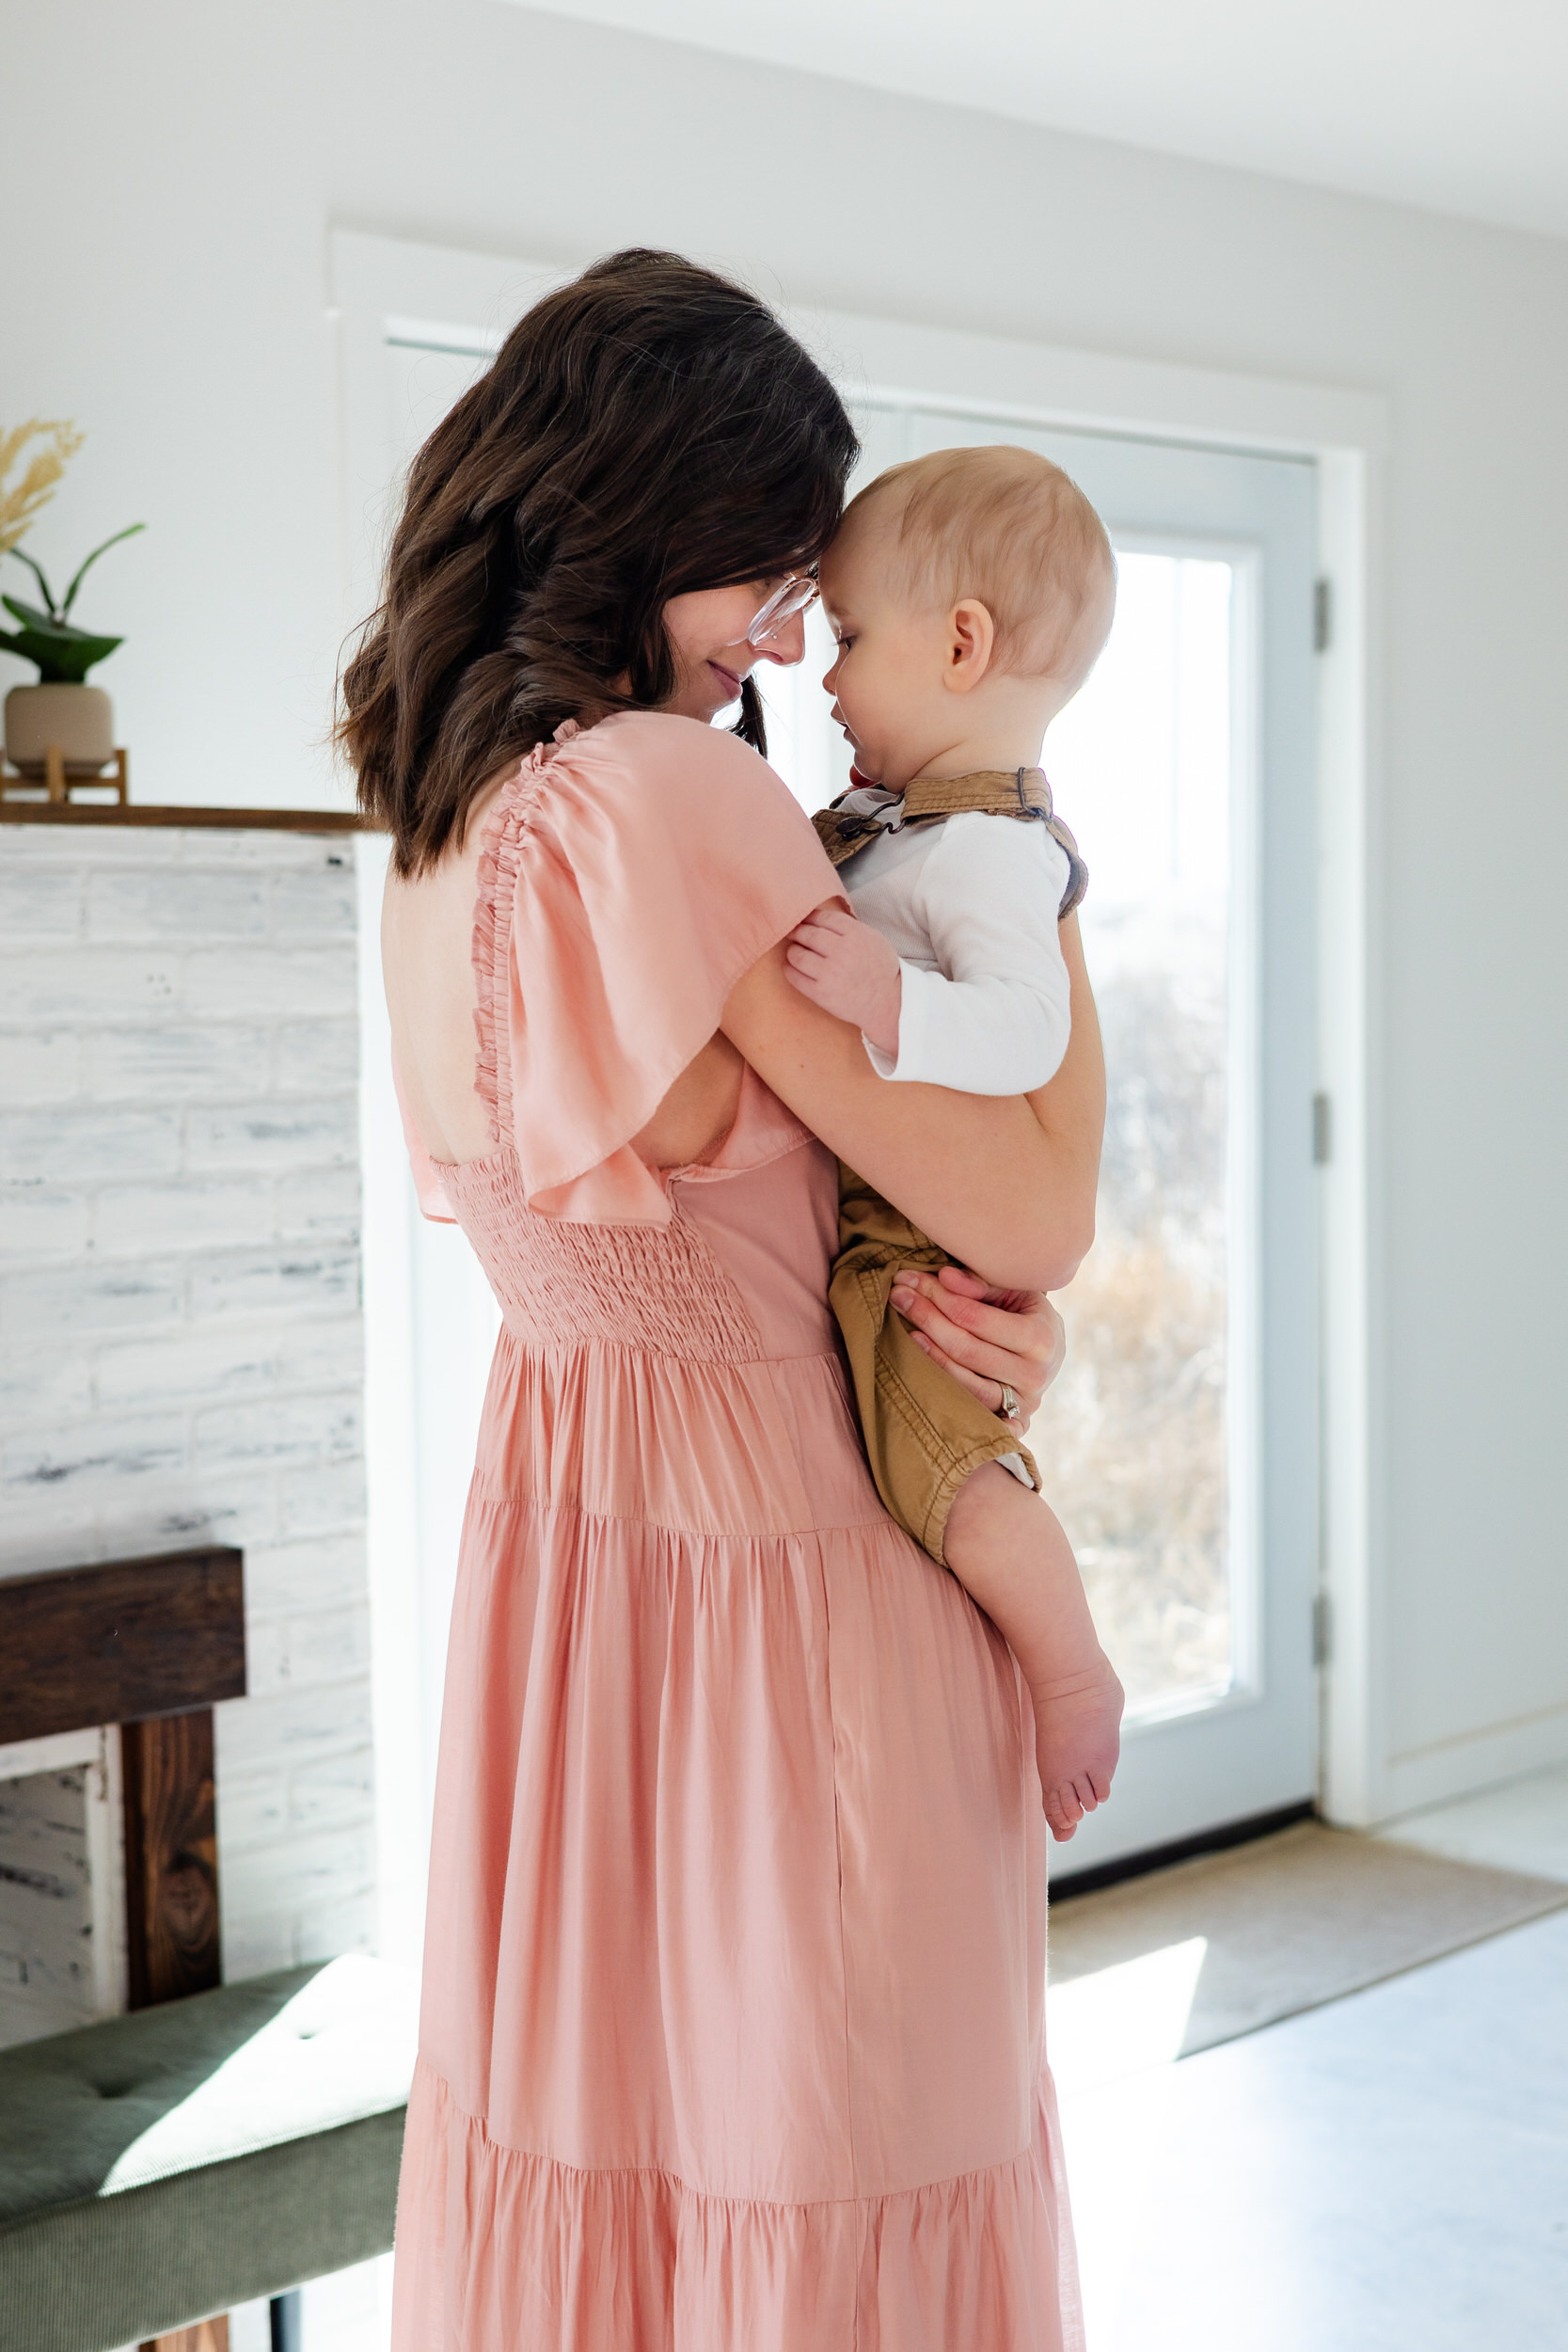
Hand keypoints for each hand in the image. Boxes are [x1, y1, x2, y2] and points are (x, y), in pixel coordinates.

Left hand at [785, 903, 902, 1055]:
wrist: (889, 1003)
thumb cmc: (881, 970)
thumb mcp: (874, 939)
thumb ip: (850, 928)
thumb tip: (822, 919)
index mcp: (856, 934)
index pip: (823, 918)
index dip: (809, 917)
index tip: (804, 920)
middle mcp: (842, 951)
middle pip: (807, 934)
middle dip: (797, 932)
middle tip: (793, 934)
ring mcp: (830, 973)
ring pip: (797, 954)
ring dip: (792, 951)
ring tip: (794, 952)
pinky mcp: (821, 993)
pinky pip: (795, 976)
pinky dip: (789, 969)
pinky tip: (791, 967)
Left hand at [888, 1265, 1065, 1430]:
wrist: (1051, 1353)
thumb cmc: (1026, 1314)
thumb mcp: (1013, 1291)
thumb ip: (980, 1283)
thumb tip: (944, 1277)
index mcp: (1041, 1338)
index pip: (974, 1318)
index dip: (938, 1297)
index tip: (909, 1279)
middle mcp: (1034, 1376)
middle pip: (965, 1349)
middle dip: (926, 1318)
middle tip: (898, 1295)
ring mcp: (1021, 1403)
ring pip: (964, 1384)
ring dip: (928, 1353)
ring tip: (905, 1327)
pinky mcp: (1011, 1422)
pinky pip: (970, 1409)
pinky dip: (944, 1387)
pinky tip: (920, 1365)